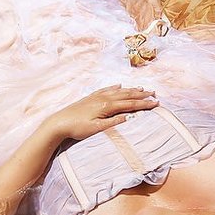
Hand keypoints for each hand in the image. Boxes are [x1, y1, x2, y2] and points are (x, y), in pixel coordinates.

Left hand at [41, 86, 158, 140]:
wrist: (58, 123)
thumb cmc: (77, 128)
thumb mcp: (97, 128)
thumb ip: (114, 122)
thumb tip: (130, 117)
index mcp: (107, 106)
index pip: (130, 104)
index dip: (144, 103)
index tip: (156, 103)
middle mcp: (103, 98)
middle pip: (126, 95)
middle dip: (141, 94)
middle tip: (154, 93)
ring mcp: (96, 97)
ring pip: (118, 91)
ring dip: (131, 89)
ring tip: (142, 88)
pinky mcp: (90, 98)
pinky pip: (106, 90)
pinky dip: (115, 87)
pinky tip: (119, 85)